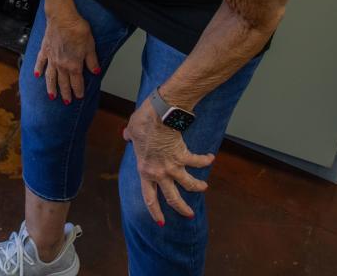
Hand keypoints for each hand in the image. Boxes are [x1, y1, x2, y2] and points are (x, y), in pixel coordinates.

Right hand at [34, 10, 99, 103]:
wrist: (63, 18)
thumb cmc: (77, 30)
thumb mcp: (90, 46)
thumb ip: (92, 61)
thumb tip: (95, 71)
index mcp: (74, 65)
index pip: (77, 82)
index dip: (78, 91)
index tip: (79, 97)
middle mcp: (61, 65)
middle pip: (63, 83)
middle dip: (65, 93)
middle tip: (66, 102)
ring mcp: (51, 58)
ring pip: (50, 77)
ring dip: (51, 87)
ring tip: (52, 96)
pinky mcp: (45, 50)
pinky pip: (40, 62)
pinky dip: (38, 69)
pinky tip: (37, 75)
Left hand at [122, 98, 214, 224]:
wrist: (158, 115)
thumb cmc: (143, 122)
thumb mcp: (131, 131)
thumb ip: (130, 137)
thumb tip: (126, 135)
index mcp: (145, 170)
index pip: (149, 197)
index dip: (155, 211)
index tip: (161, 222)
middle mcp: (160, 173)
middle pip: (172, 198)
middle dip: (182, 208)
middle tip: (189, 214)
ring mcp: (173, 166)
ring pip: (189, 185)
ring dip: (198, 186)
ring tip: (203, 187)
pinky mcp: (184, 156)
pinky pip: (197, 162)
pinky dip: (205, 160)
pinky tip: (210, 157)